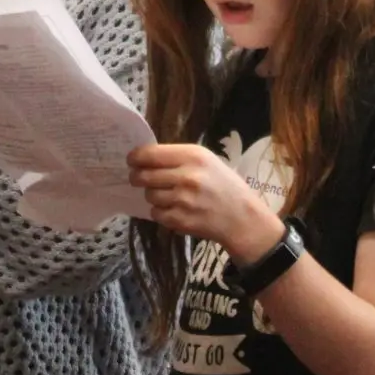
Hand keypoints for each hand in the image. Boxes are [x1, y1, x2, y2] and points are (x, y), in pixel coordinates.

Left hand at [129, 142, 282, 258]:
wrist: (242, 218)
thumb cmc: (224, 186)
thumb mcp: (207, 161)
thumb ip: (178, 157)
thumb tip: (145, 157)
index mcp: (193, 156)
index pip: (150, 154)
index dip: (135, 157)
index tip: (132, 160)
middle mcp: (186, 176)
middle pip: (143, 176)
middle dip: (137, 177)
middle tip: (138, 178)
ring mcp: (182, 200)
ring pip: (149, 195)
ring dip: (153, 196)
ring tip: (169, 196)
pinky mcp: (180, 220)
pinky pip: (156, 214)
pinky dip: (161, 212)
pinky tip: (175, 209)